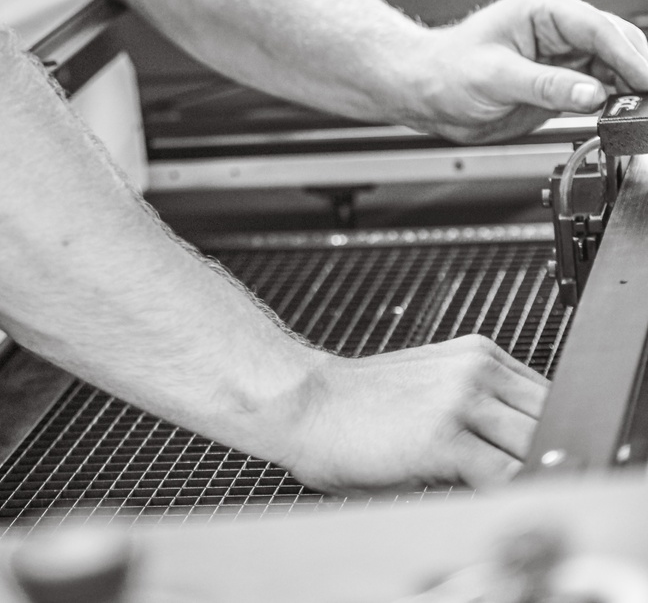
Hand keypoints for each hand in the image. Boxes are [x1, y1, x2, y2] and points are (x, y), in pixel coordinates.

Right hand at [286, 336, 546, 490]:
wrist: (305, 404)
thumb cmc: (360, 408)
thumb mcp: (433, 390)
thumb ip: (482, 410)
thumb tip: (526, 456)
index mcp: (478, 355)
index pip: (549, 397)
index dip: (550, 436)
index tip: (540, 462)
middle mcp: (476, 370)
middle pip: (551, 420)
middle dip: (544, 458)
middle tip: (524, 484)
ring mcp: (462, 401)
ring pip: (534, 449)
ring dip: (527, 478)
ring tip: (505, 495)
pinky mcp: (445, 437)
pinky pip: (504, 478)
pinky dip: (506, 496)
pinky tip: (485, 500)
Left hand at [402, 0, 647, 142]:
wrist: (430, 91)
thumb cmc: (448, 70)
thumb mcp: (496, 78)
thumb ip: (547, 86)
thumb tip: (592, 92)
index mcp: (542, 7)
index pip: (599, 28)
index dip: (629, 56)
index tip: (647, 81)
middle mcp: (558, 24)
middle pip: (616, 43)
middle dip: (637, 70)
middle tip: (645, 102)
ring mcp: (564, 52)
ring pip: (616, 66)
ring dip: (629, 88)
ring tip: (636, 111)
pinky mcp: (564, 78)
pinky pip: (602, 87)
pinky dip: (615, 101)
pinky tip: (619, 113)